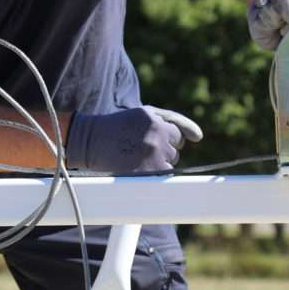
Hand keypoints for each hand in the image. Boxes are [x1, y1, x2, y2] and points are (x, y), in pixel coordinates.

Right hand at [65, 106, 202, 173]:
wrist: (89, 141)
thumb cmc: (118, 126)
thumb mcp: (143, 113)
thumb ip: (172, 120)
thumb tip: (198, 137)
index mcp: (155, 119)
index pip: (177, 135)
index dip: (164, 140)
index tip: (148, 142)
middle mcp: (156, 134)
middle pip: (175, 151)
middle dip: (161, 151)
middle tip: (138, 149)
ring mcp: (153, 154)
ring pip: (170, 164)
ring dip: (157, 163)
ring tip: (135, 158)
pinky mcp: (147, 171)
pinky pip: (162, 176)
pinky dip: (153, 175)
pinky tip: (136, 168)